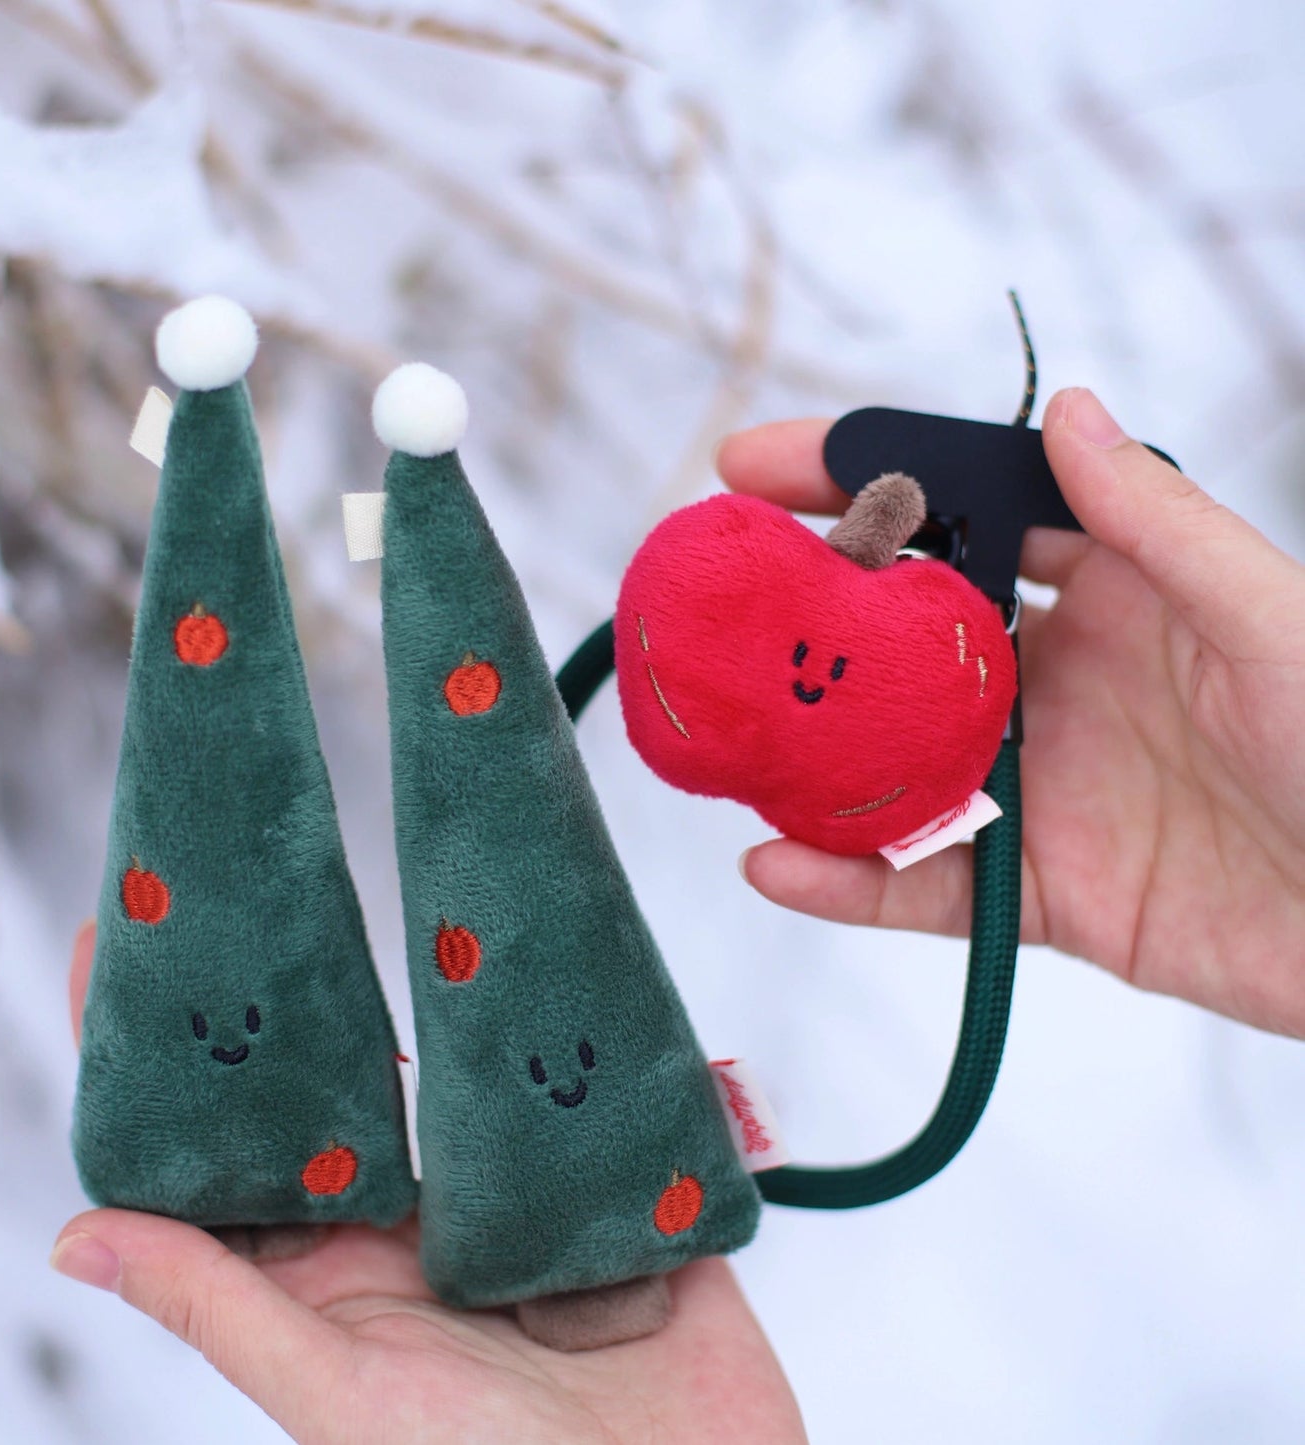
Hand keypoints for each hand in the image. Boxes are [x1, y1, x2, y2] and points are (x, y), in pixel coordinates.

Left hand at [55, 923, 805, 1443]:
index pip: (232, 1148)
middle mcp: (424, 1230)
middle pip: (354, 1089)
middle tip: (270, 884)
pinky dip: (589, 1044)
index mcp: (341, 1274)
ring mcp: (523, 1210)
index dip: (173, 1053)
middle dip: (310, 991)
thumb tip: (77, 1235)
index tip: (118, 944)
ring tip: (430, 901)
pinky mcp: (622, 1200)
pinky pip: (597, 1106)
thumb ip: (226, 1309)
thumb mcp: (342, 1394)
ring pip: (477, 1083)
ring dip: (459, 1002)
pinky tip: (571, 971)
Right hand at [723, 388, 1304, 1037]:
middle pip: (902, 633)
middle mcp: (1061, 679)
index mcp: (1117, 591)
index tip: (755, 465)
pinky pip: (927, 885)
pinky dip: (850, 880)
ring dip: (806, 747)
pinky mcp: (1041, 892)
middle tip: (706, 595)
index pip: (964, 513)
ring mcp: (1042, 786)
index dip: (863, 479)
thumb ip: (1158, 525)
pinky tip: (777, 862)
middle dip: (803, 609)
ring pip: (895, 760)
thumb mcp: (1270, 617)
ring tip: (715, 730)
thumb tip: (1068, 411)